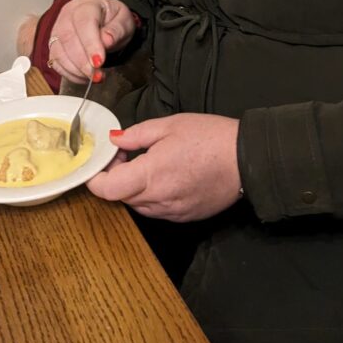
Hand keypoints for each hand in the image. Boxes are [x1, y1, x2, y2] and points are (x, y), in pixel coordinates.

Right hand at [48, 0, 135, 83]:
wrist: (103, 18)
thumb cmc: (112, 18)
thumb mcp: (123, 20)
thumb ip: (116, 29)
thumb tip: (107, 41)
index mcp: (86, 5)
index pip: (84, 23)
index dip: (90, 44)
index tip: (99, 61)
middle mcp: (67, 16)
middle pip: (68, 39)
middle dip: (82, 62)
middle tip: (97, 75)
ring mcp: (57, 30)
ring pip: (58, 52)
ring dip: (75, 70)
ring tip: (94, 77)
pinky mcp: (54, 46)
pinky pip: (55, 62)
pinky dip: (69, 74)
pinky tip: (84, 77)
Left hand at [86, 113, 241, 221]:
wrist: (246, 159)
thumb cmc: (209, 137)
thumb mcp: (170, 125)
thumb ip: (137, 135)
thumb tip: (115, 140)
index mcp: (151, 175)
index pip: (107, 189)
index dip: (97, 178)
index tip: (100, 163)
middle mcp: (158, 200)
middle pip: (121, 197)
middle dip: (117, 177)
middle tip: (127, 154)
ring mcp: (172, 212)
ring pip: (139, 205)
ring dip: (134, 188)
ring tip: (149, 164)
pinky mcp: (185, 217)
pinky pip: (158, 210)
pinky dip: (153, 196)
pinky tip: (166, 176)